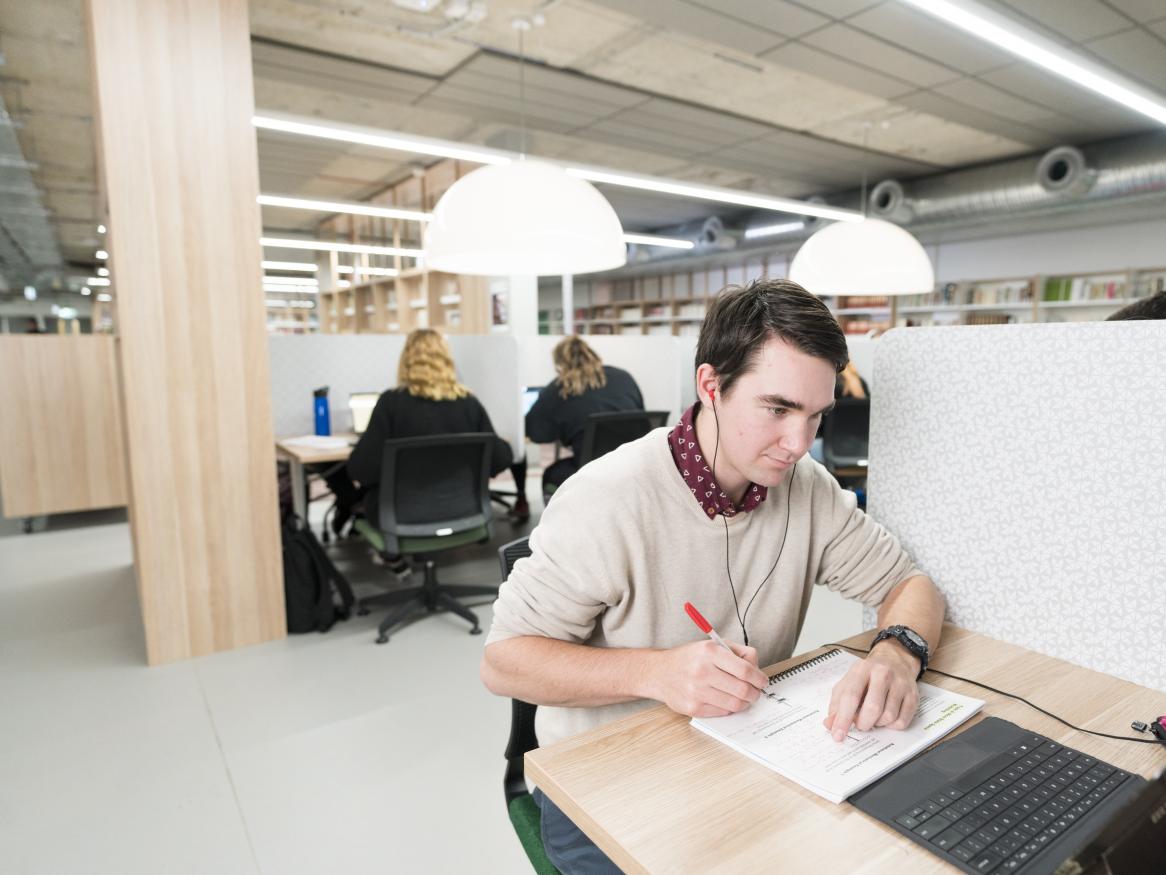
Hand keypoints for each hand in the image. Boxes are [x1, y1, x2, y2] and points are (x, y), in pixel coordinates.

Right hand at [649, 640, 767, 717]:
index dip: (760, 678)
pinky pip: (723, 712)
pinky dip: (729, 708)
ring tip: (742, 697)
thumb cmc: (689, 659)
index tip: (762, 681)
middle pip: (743, 690)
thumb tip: (756, 668)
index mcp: (709, 652)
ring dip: (744, 702)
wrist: (659, 672)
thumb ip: (737, 652)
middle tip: (755, 692)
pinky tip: (725, 700)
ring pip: (735, 704)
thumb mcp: (711, 645)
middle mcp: (702, 671)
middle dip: (755, 693)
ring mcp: (697, 691)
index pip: (745, 670)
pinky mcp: (693, 708)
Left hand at [822, 644, 919, 741]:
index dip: (843, 719)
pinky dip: (891, 726)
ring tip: (874, 716)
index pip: (851, 696)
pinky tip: (887, 717)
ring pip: (888, 717)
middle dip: (863, 723)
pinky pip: (902, 721)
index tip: (838, 735)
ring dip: (878, 724)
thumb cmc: (868, 675)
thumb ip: (837, 703)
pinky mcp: (913, 695)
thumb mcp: (849, 682)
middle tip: (860, 723)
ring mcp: (900, 684)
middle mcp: (883, 674)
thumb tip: (830, 725)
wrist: (895, 660)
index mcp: (862, 669)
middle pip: (873, 708)